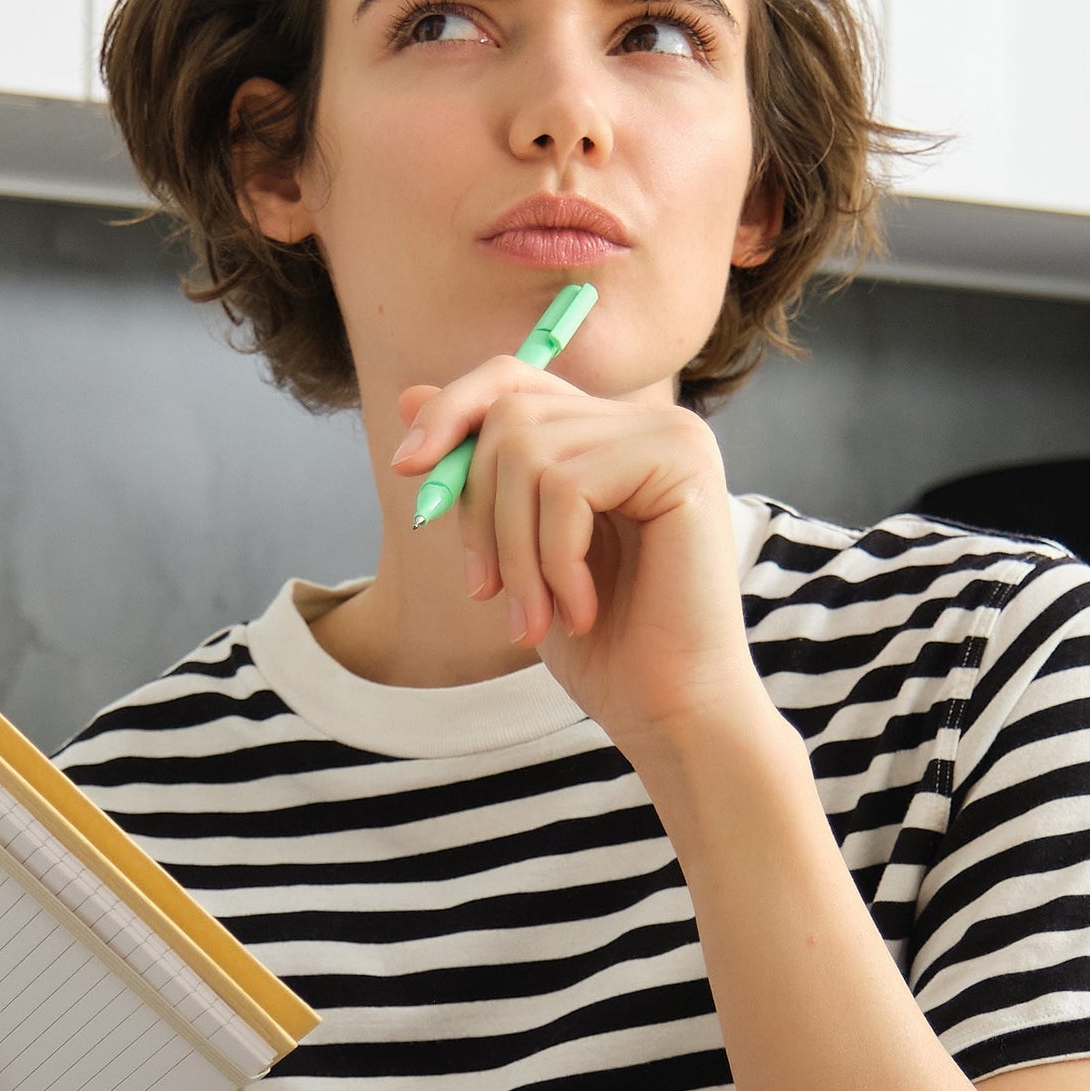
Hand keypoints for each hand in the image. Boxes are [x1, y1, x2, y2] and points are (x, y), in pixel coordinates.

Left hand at [382, 358, 773, 765]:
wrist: (671, 709)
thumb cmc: (602, 642)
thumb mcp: (516, 548)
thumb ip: (479, 471)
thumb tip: (409, 396)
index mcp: (612, 433)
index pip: (513, 380)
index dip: (452, 412)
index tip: (406, 470)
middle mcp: (649, 420)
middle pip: (511, 415)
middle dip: (478, 511)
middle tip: (486, 593)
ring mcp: (672, 435)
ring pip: (529, 452)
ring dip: (514, 551)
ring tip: (536, 617)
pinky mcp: (683, 463)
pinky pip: (569, 487)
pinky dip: (554, 561)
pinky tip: (580, 611)